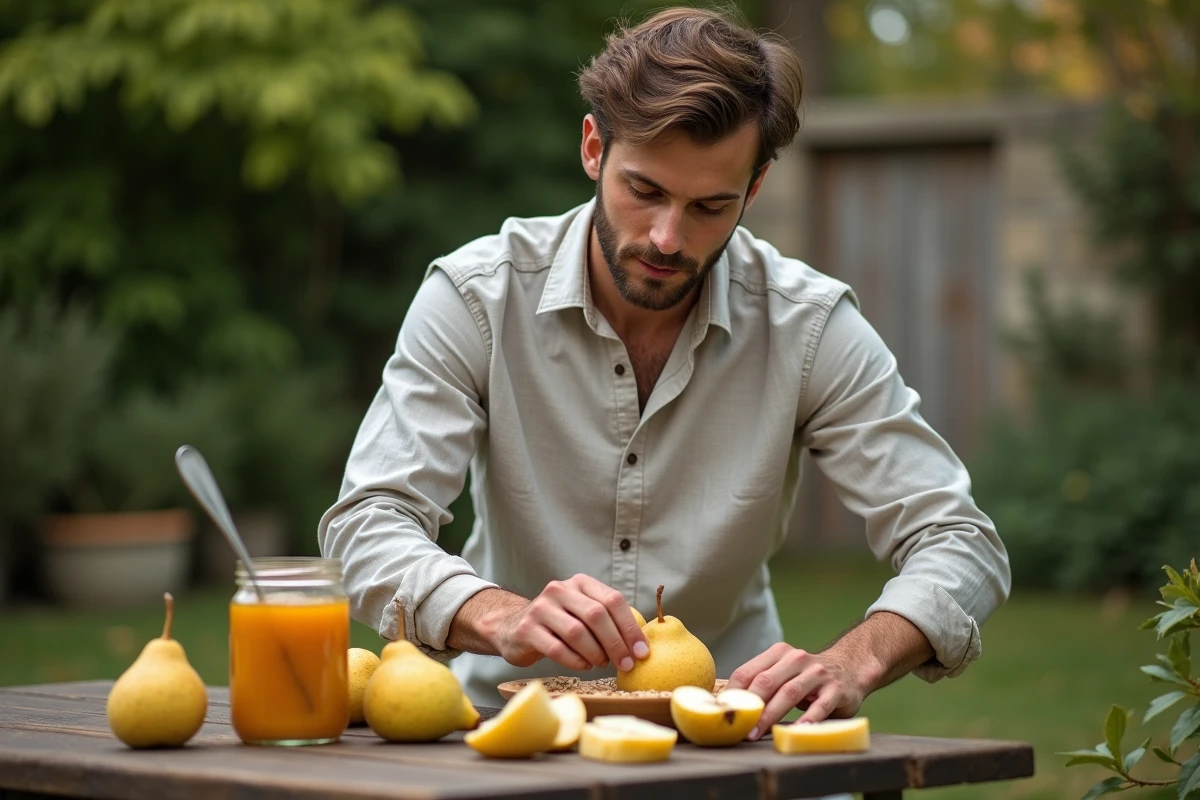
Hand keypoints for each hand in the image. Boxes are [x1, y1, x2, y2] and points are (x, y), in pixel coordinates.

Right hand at [491, 575, 648, 672]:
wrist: (512, 627)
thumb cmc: (558, 624)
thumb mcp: (582, 611)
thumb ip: (608, 620)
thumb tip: (641, 645)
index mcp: (580, 582)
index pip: (613, 600)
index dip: (630, 627)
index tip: (642, 652)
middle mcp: (559, 590)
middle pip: (596, 615)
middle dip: (616, 644)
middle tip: (627, 664)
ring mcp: (541, 608)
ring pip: (577, 633)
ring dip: (595, 654)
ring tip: (600, 663)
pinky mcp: (527, 629)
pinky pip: (557, 649)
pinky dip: (575, 661)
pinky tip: (582, 665)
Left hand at [727, 642, 870, 740]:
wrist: (850, 668)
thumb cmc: (807, 676)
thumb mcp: (784, 671)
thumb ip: (762, 682)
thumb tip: (730, 706)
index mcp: (778, 653)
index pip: (748, 671)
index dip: (733, 694)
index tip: (723, 713)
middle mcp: (796, 659)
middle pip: (766, 682)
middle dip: (751, 707)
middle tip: (741, 728)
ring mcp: (817, 673)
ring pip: (789, 693)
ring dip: (771, 715)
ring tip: (758, 733)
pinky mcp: (836, 689)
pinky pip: (820, 706)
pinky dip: (807, 720)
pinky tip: (797, 731)